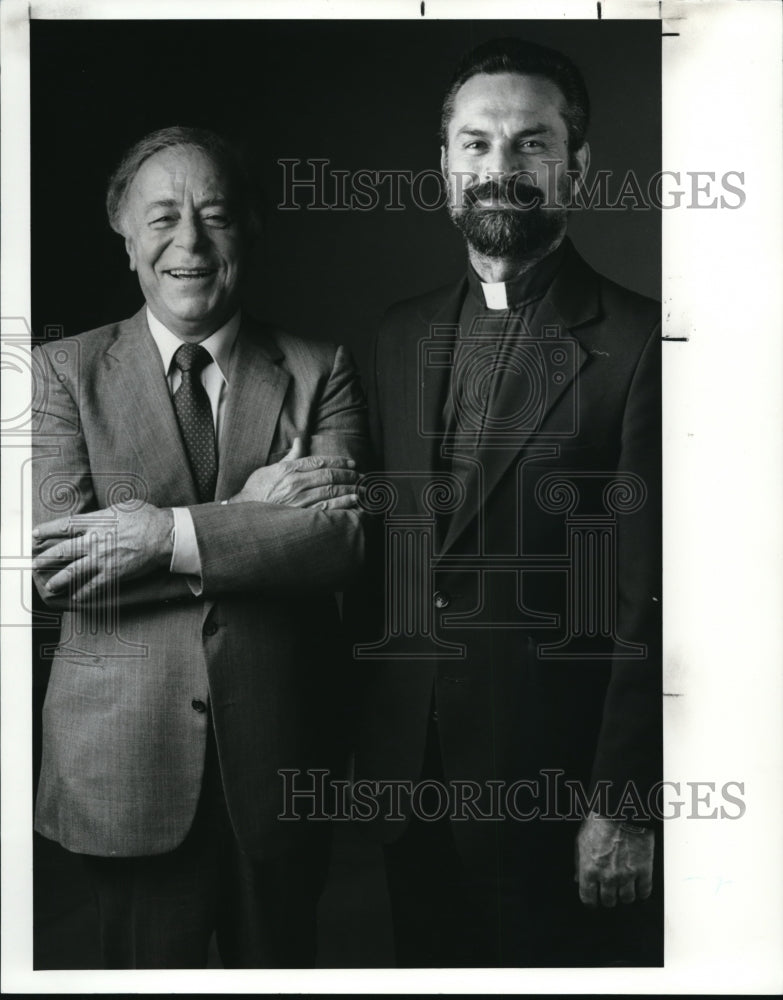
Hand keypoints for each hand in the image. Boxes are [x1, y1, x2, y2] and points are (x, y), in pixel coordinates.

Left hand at [33, 502, 173, 600]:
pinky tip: (76, 596)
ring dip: (59, 580)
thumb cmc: (147, 517)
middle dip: (45, 558)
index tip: (35, 535)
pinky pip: (94, 586)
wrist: (165, 535)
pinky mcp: (114, 573)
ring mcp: (103, 558)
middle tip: (35, 564)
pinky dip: (83, 592)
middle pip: (62, 551)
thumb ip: (105, 513)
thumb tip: (99, 515)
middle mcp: (95, 540)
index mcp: (96, 522)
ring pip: (73, 571)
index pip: (64, 526)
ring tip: (50, 585)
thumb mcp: (123, 506)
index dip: (46, 530)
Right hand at [230, 437, 358, 509]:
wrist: (243, 514)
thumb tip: (300, 439)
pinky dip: (343, 504)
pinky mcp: (301, 515)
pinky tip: (354, 501)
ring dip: (350, 488)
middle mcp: (295, 483)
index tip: (352, 463)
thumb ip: (290, 456)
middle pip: (329, 475)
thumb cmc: (257, 491)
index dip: (339, 461)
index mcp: (289, 470)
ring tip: (362, 488)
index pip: (319, 461)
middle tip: (361, 476)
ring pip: (331, 491)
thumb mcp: (270, 469)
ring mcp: (299, 500)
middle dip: (349, 475)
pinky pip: (327, 508)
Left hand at [575, 812, 653, 906]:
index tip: (593, 900)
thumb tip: (578, 879)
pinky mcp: (644, 870)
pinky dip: (642, 892)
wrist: (621, 811)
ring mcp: (627, 875)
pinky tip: (639, 887)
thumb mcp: (580, 841)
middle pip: (608, 901)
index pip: (588, 898)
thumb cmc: (599, 822)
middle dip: (608, 898)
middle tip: (609, 891)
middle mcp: (608, 876)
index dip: (591, 901)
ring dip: (625, 895)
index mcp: (589, 870)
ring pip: (627, 899)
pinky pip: (644, 891)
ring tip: (624, 888)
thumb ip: (578, 863)